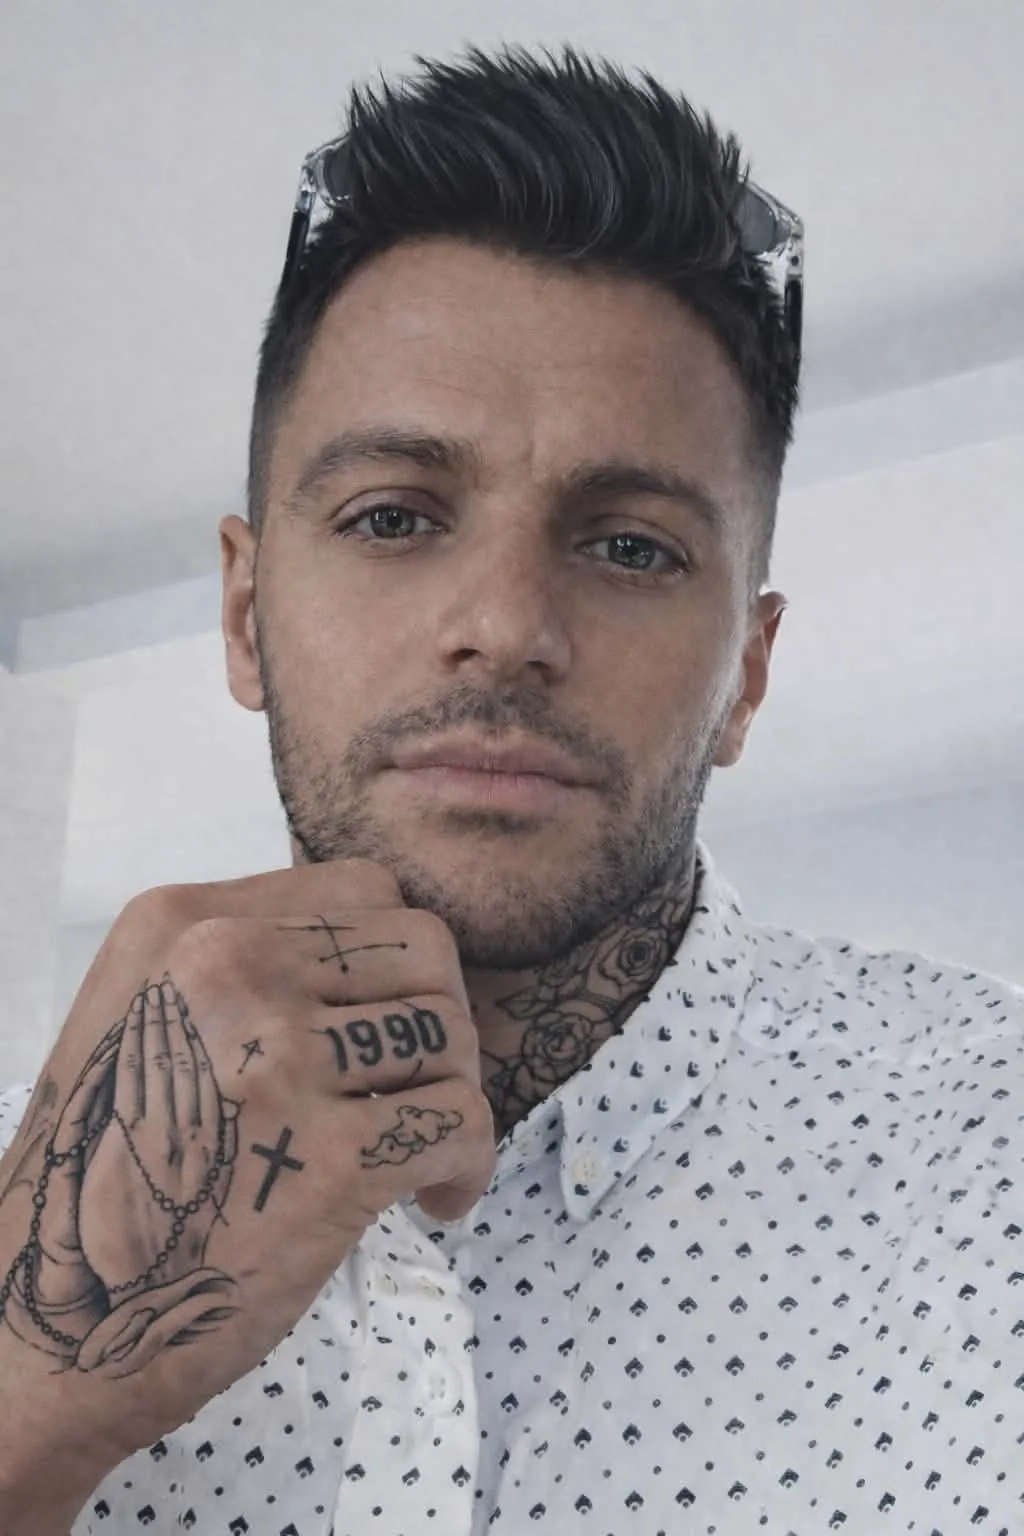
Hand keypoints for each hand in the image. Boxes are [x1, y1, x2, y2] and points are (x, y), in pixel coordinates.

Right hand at [0, 859, 495, 1471]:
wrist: (40, 1321)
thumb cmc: (105, 1173)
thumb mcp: (148, 1013)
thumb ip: (252, 963)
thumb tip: (390, 963)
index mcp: (184, 923)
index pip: (364, 890)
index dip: (393, 963)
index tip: (381, 1026)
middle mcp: (229, 968)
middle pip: (425, 948)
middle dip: (437, 1018)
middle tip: (412, 1087)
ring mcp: (280, 1061)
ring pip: (449, 1032)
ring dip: (453, 1092)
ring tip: (417, 1149)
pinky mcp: (331, 1162)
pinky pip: (463, 1120)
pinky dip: (467, 1164)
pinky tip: (432, 1199)